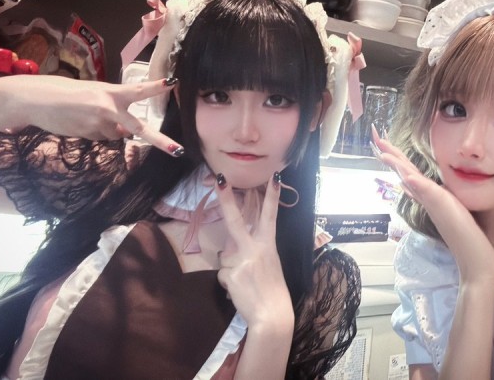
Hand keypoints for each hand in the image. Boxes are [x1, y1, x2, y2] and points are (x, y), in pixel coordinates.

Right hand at [0, 74, 183, 155]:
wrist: (36, 100)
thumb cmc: (67, 93)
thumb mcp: (94, 94)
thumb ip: (113, 109)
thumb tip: (125, 132)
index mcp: (111, 92)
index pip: (138, 90)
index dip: (155, 88)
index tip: (173, 84)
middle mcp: (109, 108)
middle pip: (139, 128)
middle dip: (160, 141)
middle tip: (177, 151)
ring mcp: (99, 124)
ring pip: (115, 134)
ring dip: (107, 128)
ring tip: (85, 115)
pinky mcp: (89, 135)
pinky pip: (100, 138)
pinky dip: (94, 132)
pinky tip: (79, 122)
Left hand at [215, 172, 294, 332]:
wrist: (273, 316)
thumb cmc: (273, 291)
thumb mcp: (268, 265)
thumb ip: (251, 251)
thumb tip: (232, 248)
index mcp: (269, 245)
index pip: (271, 216)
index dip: (272, 196)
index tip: (275, 177)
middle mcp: (256, 248)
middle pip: (236, 220)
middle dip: (226, 199)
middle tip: (219, 179)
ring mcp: (242, 260)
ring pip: (225, 258)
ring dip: (230, 270)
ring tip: (245, 283)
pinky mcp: (232, 274)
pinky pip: (223, 275)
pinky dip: (228, 284)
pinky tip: (240, 291)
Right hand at [370, 126, 493, 283]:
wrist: (476, 265)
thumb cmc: (469, 241)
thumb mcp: (454, 213)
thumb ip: (439, 202)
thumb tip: (426, 192)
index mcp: (431, 199)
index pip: (411, 174)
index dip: (398, 159)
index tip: (383, 145)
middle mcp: (429, 202)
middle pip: (406, 173)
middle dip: (391, 156)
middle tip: (375, 138)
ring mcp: (435, 206)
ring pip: (412, 181)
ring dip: (397, 165)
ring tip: (383, 152)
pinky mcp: (444, 211)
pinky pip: (428, 193)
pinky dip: (415, 183)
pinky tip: (406, 175)